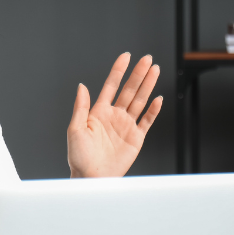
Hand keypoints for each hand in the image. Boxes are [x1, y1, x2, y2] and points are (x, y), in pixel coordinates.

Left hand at [67, 53, 161, 177]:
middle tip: (147, 59)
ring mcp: (126, 126)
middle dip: (138, 74)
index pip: (111, 86)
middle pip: (129, 90)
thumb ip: (80, 107)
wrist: (91, 177)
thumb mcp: (75, 129)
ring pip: (140, 101)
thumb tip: (82, 86)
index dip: (118, 70)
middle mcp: (114, 116)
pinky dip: (153, 110)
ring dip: (148, 86)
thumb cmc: (79, 157)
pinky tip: (158, 98)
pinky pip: (147, 121)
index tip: (126, 56)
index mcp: (99, 112)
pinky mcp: (136, 138)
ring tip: (155, 70)